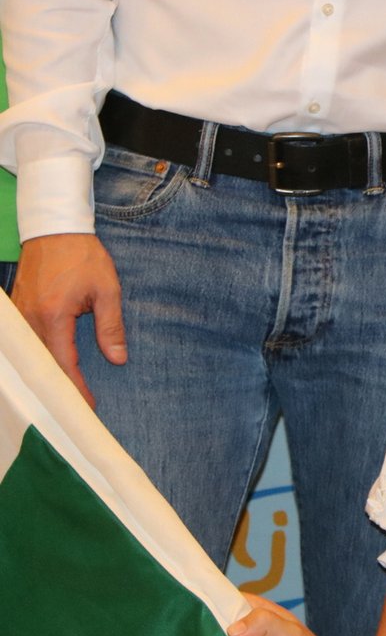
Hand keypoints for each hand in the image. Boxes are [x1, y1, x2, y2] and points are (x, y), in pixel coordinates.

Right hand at [11, 234, 124, 406]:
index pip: (64, 363)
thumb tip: (117, 359)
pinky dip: (37, 356)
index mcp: (54, 315)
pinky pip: (25, 341)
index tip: (88, 405)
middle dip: (60, 387)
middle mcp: (31, 317)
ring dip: (47, 373)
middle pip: (43, 363)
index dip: (76, 387)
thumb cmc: (83, 257)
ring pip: (32, 354)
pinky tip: (48, 368)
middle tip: (77, 407)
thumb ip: (111, 327)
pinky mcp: (17, 309)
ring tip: (65, 393)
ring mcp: (20, 313)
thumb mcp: (107, 291)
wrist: (54, 228)